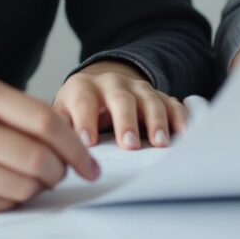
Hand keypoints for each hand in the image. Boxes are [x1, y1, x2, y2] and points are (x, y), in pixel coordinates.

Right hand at [0, 75, 98, 212]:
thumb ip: (16, 112)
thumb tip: (70, 142)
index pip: (45, 121)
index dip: (75, 146)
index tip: (90, 163)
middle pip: (39, 157)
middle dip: (59, 172)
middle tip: (60, 174)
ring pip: (23, 185)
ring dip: (37, 188)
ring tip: (30, 181)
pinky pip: (0, 204)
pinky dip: (13, 200)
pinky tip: (4, 189)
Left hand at [52, 60, 187, 149]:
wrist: (99, 85)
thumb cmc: (78, 108)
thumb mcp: (62, 114)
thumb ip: (60, 130)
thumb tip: (55, 154)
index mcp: (83, 88)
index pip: (83, 101)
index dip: (86, 121)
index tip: (88, 143)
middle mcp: (112, 84)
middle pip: (121, 99)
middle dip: (126, 122)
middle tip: (129, 145)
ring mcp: (138, 89)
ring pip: (150, 100)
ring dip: (156, 121)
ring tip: (159, 143)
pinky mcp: (159, 96)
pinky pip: (173, 104)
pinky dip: (180, 117)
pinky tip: (184, 133)